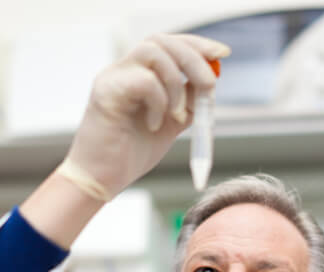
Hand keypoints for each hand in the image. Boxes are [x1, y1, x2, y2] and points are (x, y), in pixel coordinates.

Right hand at [65, 33, 230, 196]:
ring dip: (176, 83)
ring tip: (177, 115)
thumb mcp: (169, 124)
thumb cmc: (129, 154)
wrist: (101, 179)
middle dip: (193, 59)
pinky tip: (154, 125)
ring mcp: (112, 78)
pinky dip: (159, 102)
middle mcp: (122, 69)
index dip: (197, 45)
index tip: (221, 54)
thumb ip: (186, 103)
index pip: (168, 43)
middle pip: (162, 41)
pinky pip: (144, 81)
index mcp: (137, 73)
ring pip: (152, 52)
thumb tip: (209, 84)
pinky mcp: (105, 92)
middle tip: (209, 85)